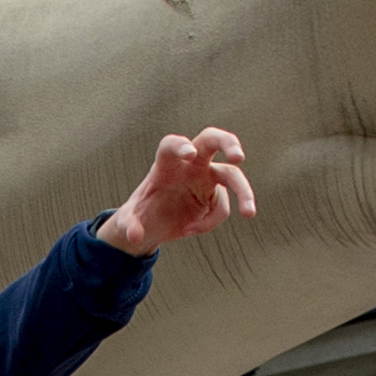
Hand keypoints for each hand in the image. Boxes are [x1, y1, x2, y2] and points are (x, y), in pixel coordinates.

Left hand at [97, 129, 254, 255]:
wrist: (151, 226)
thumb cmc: (138, 214)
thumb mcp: (126, 222)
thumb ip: (128, 225)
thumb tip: (135, 235)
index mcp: (165, 164)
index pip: (173, 145)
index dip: (182, 145)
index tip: (189, 154)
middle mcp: (189, 166)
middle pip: (212, 140)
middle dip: (228, 143)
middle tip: (239, 156)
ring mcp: (205, 179)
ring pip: (232, 174)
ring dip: (244, 191)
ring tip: (249, 213)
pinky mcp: (214, 196)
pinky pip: (222, 207)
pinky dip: (210, 222)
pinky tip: (190, 230)